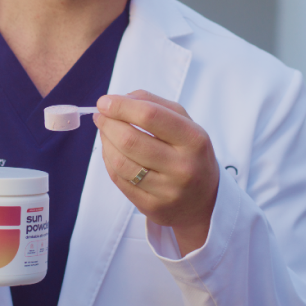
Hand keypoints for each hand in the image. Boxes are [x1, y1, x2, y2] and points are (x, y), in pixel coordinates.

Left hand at [94, 90, 219, 256]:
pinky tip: (111, 151)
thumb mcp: (185, 123)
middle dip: (108, 123)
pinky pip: (118, 179)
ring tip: (105, 131)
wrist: (205, 201)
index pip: (150, 116)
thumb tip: (119, 98)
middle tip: (100, 116)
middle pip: (130, 140)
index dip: (121, 106)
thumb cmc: (190, 153)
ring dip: (105, 142)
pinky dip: (109, 160)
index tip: (104, 102)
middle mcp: (183, 167)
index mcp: (194, 139)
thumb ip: (154, 104)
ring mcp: (167, 191)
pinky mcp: (152, 207)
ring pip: (120, 162)